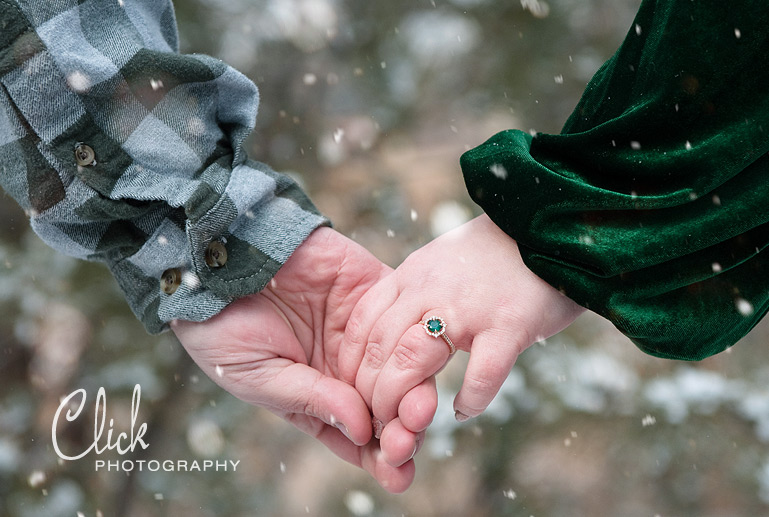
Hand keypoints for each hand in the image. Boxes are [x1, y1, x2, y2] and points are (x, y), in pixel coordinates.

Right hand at [171, 227, 415, 492]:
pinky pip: (404, 319)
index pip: (355, 434)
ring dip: (414, 393)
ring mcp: (362, 330)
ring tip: (418, 413)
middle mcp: (344, 366)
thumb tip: (362, 431)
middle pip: (386, 407)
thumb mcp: (259, 375)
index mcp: (314, 394)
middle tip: (408, 445)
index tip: (399, 476)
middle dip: (402, 430)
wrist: (222, 256)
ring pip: (403, 367)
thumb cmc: (223, 323)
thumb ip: (312, 400)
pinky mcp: (373, 290)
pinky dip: (413, 342)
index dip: (378, 457)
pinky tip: (418, 364)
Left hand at [340, 214, 583, 465]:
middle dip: (369, 391)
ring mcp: (468, 307)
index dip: (352, 362)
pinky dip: (470, 399)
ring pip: (412, 359)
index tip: (354, 390)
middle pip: (379, 346)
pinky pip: (482, 374)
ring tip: (406, 424)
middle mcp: (430, 289)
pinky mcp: (508, 325)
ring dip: (402, 401)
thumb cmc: (494, 255)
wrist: (548, 228)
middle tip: (375, 420)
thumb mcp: (439, 261)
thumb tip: (388, 333)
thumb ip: (413, 292)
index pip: (362, 322)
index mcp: (411, 275)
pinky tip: (464, 409)